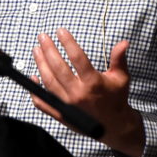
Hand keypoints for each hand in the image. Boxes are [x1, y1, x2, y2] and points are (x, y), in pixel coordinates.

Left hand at [31, 28, 144, 156]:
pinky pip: (43, 103)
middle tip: (42, 37)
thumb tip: (124, 42)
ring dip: (40, 64)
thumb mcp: (121, 78)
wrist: (114, 126)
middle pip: (58, 68)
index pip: (77, 58)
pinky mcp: (61, 114)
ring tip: (36, 50)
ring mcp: (68, 105)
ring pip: (48, 82)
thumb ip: (119, 59)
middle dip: (48, 50)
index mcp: (93, 83)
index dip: (68, 42)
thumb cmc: (116, 98)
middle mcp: (79, 94)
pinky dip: (35, 90)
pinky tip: (33, 77)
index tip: (60, 31)